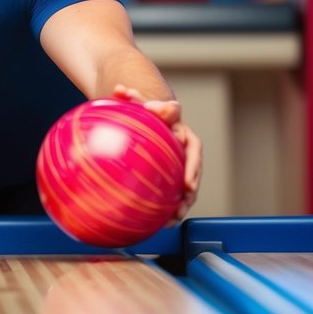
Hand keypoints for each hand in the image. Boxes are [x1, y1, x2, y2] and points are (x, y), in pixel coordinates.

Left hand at [112, 84, 201, 222]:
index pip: (192, 148)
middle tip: (183, 207)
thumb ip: (132, 96)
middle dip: (190, 190)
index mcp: (180, 131)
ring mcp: (177, 161)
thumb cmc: (138, 109)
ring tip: (173, 218)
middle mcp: (182, 148)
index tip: (187, 185)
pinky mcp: (168, 173)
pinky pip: (171, 191)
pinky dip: (167, 207)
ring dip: (183, 203)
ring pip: (186, 184)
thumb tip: (120, 90)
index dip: (191, 168)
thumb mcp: (137, 101)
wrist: (139, 116)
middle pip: (192, 171)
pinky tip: (159, 223)